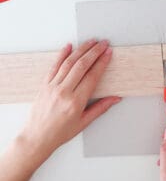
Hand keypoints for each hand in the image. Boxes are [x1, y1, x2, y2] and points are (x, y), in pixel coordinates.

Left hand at [18, 39, 120, 165]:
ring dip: (81, 49)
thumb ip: (101, 108)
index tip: (108, 53)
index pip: (92, 76)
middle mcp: (64, 92)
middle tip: (103, 44)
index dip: (102, 62)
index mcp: (75, 102)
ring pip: (69, 62)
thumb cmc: (59, 133)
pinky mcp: (44, 85)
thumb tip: (115, 98)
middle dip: (94, 51)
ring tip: (91, 42)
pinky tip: (69, 46)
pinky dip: (62, 54)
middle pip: (82, 65)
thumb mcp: (84, 123)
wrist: (36, 138)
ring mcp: (52, 87)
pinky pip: (54, 66)